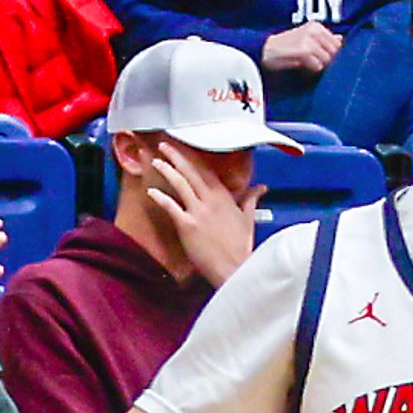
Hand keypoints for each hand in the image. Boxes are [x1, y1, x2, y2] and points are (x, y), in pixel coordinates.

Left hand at [142, 142, 260, 286]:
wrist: (235, 268)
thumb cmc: (241, 246)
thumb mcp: (248, 219)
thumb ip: (251, 200)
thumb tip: (261, 188)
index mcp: (225, 197)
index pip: (208, 171)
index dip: (194, 158)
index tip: (184, 148)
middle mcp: (211, 200)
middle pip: (192, 172)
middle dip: (177, 156)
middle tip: (165, 144)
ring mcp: (199, 212)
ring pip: (181, 184)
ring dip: (168, 170)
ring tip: (156, 161)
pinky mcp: (188, 225)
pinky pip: (171, 207)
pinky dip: (160, 198)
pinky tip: (151, 191)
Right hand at [259, 22, 342, 76]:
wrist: (262, 51)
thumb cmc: (285, 48)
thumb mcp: (305, 40)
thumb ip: (323, 40)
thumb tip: (341, 39)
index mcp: (317, 26)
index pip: (338, 45)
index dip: (334, 56)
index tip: (324, 62)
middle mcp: (314, 30)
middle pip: (335, 52)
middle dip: (328, 62)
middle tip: (315, 67)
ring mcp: (309, 39)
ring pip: (327, 60)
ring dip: (320, 67)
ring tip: (308, 68)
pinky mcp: (303, 50)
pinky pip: (317, 65)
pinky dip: (312, 70)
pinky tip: (302, 69)